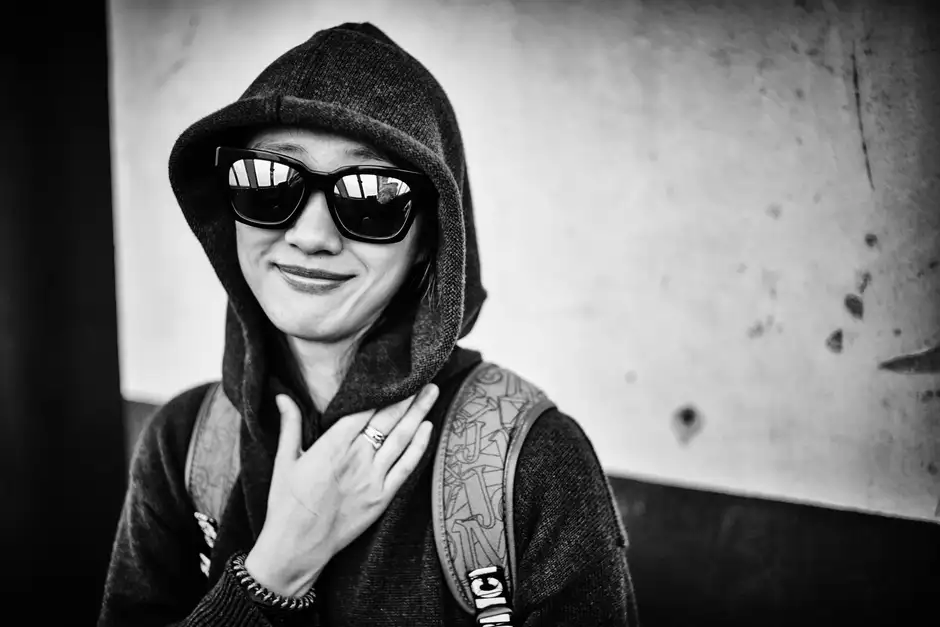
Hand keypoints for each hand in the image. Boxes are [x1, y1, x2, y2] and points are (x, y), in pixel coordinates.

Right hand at [244, 384, 439, 596]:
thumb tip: (282, 397)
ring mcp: (373, 478)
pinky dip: (419, 446)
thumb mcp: (285, 460)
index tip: (394, 373)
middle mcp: (357, 458)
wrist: (296, 547)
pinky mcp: (382, 497)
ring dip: (418, 413)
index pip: (364, 409)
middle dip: (407, 395)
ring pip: (402, 437)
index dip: (382, 390)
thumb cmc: (286, 504)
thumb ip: (290, 425)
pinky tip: (427, 427)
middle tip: (423, 375)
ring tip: (431, 392)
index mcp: (333, 445)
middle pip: (388, 418)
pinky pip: (406, 466)